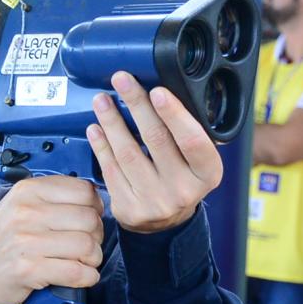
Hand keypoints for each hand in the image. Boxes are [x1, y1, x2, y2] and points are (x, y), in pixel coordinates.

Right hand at [0, 174, 105, 303]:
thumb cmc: (2, 244)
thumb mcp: (18, 208)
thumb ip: (51, 199)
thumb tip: (95, 202)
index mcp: (27, 191)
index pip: (84, 191)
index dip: (95, 209)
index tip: (88, 222)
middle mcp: (26, 212)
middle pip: (89, 219)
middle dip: (96, 237)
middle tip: (86, 248)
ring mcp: (26, 241)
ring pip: (87, 246)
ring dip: (93, 260)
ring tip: (83, 263)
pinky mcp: (28, 269)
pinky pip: (76, 272)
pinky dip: (86, 277)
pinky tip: (80, 277)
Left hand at [88, 71, 222, 233]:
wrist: (165, 223)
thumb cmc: (182, 179)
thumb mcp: (197, 161)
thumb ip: (188, 134)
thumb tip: (164, 94)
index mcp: (207, 173)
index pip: (193, 140)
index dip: (174, 114)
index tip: (157, 90)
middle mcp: (183, 190)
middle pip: (156, 139)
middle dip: (136, 104)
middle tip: (122, 80)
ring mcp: (154, 202)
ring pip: (128, 153)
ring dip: (112, 122)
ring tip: (101, 100)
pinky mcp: (129, 209)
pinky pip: (110, 170)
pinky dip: (101, 145)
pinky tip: (95, 128)